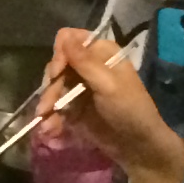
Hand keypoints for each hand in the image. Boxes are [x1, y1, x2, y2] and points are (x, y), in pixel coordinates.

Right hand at [48, 25, 183, 182]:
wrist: (138, 146)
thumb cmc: (130, 110)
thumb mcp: (108, 85)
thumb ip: (85, 62)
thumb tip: (64, 36)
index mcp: (101, 53)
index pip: (69, 39)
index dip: (59, 54)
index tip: (57, 74)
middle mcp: (88, 66)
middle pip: (57, 65)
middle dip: (50, 86)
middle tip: (48, 107)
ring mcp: (80, 87)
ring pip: (53, 87)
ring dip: (47, 106)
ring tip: (46, 125)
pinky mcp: (74, 107)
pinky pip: (55, 107)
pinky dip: (51, 118)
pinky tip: (50, 131)